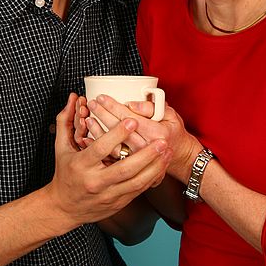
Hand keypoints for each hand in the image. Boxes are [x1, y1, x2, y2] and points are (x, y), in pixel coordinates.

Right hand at [46, 93, 171, 226]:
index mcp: (81, 165)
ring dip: (155, 167)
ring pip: (136, 182)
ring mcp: (108, 194)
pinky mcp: (118, 202)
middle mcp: (95, 181)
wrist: (64, 208)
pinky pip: (138, 191)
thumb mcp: (60, 147)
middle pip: (125, 168)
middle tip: (162, 141)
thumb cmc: (64, 174)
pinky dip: (152, 178)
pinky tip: (161, 167)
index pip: (101, 147)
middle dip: (146, 154)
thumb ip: (65, 121)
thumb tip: (73, 98)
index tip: (132, 120)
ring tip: (167, 152)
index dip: (118, 134)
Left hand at [86, 94, 201, 179]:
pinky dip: (98, 148)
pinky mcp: (131, 167)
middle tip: (91, 104)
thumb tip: (132, 105)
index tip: (101, 97)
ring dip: (98, 132)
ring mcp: (137, 161)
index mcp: (156, 133)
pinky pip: (111, 159)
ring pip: (112, 146)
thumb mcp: (170, 115)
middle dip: (103, 115)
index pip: (130, 117)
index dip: (114, 107)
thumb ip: (153, 107)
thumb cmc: (173, 132)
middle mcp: (145, 148)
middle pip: (118, 130)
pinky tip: (86, 139)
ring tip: (87, 119)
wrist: (178, 157)